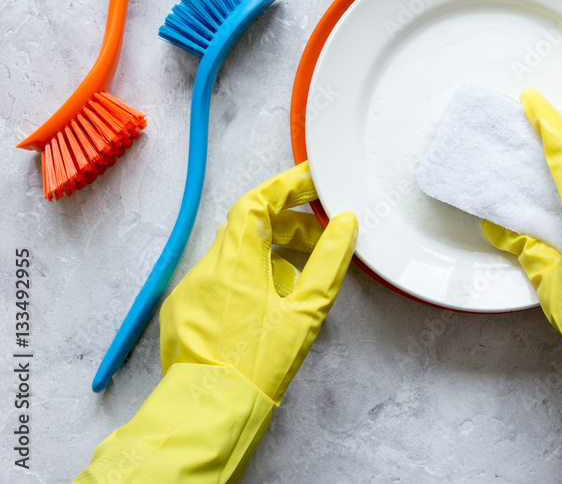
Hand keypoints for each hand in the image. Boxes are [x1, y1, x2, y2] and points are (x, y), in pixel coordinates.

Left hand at [160, 160, 357, 402]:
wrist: (211, 410)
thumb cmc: (259, 364)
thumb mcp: (307, 310)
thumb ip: (329, 261)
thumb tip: (344, 224)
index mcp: (236, 260)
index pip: (257, 202)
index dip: (286, 187)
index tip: (313, 184)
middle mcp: (206, 268)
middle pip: (248, 228)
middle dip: (287, 225)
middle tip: (320, 237)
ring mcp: (191, 291)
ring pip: (235, 256)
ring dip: (269, 255)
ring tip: (301, 278)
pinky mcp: (184, 314)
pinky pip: (219, 281)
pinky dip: (247, 280)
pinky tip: (268, 307)